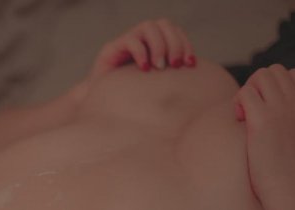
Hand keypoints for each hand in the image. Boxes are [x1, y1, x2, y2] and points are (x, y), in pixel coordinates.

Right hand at [71, 19, 195, 102]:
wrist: (100, 100)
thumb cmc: (130, 94)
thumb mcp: (155, 85)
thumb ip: (170, 78)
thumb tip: (195, 78)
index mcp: (155, 42)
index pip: (175, 31)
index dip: (185, 44)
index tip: (190, 65)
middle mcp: (142, 37)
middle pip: (164, 25)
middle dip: (174, 44)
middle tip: (174, 65)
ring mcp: (127, 40)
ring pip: (148, 27)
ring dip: (159, 46)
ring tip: (159, 67)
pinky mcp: (113, 47)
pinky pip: (130, 40)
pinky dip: (141, 52)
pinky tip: (144, 69)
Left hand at [233, 65, 294, 201]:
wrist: (294, 192)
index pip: (294, 75)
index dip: (275, 86)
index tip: (267, 107)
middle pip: (275, 71)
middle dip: (259, 85)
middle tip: (251, 110)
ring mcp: (282, 111)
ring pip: (260, 76)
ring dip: (248, 90)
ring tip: (244, 113)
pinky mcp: (262, 122)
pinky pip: (246, 92)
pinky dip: (238, 101)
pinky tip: (239, 120)